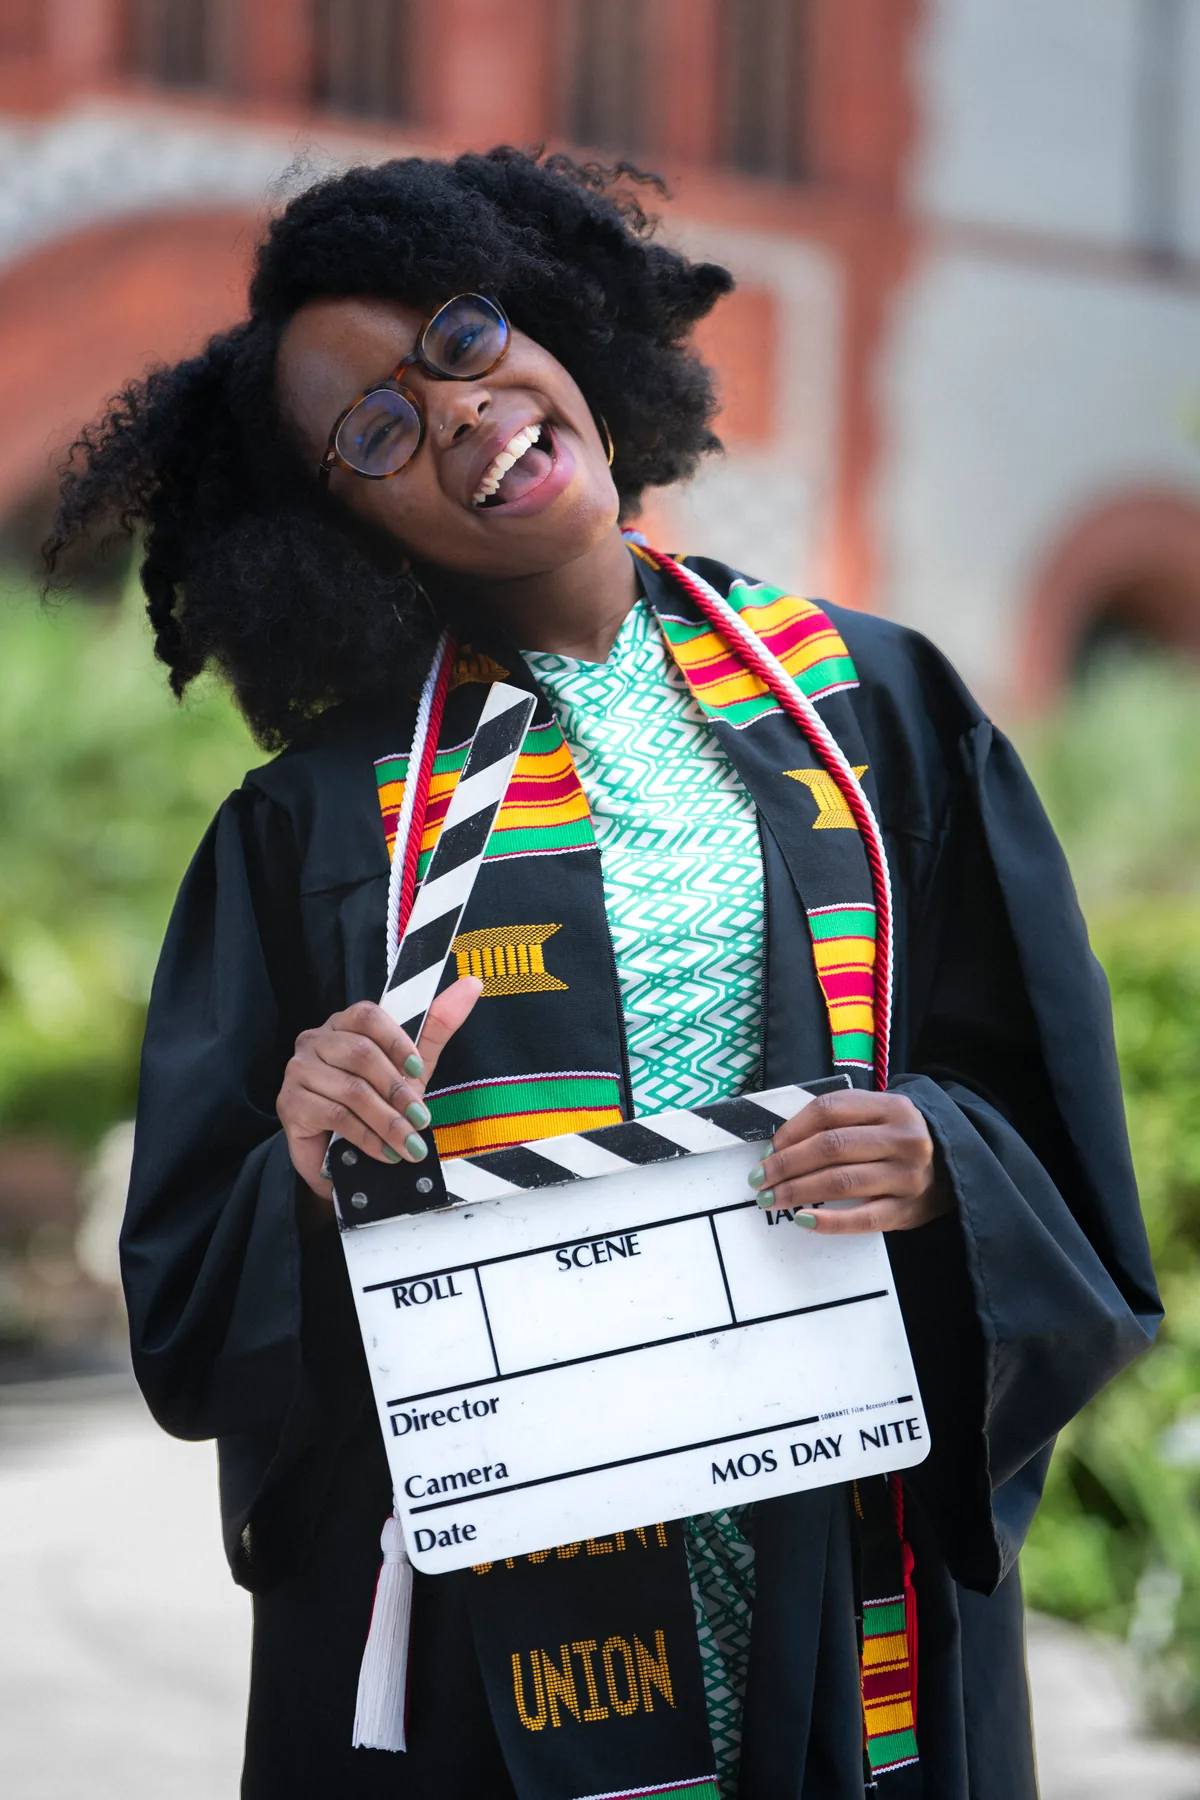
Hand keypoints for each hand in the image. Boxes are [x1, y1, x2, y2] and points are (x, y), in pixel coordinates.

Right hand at [278, 978, 482, 1199]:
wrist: (342, 1154)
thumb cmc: (378, 1103)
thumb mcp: (412, 1066)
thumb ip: (437, 1026)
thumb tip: (472, 984)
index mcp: (344, 1024)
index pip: (367, 1014)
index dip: (396, 1039)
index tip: (418, 1068)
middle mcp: (316, 1040)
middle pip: (361, 1054)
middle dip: (397, 1090)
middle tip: (421, 1119)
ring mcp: (298, 1071)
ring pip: (351, 1089)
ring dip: (387, 1120)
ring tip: (410, 1144)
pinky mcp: (290, 1104)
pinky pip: (335, 1116)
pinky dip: (367, 1136)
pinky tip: (386, 1152)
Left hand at [746, 1088, 949, 1233]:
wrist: (952, 1166)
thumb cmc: (898, 1140)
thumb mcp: (878, 1116)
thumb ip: (839, 1121)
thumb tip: (780, 1146)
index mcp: (891, 1107)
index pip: (829, 1110)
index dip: (792, 1129)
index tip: (769, 1148)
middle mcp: (902, 1138)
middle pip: (831, 1147)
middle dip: (786, 1164)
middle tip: (759, 1178)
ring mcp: (907, 1175)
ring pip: (841, 1181)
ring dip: (797, 1191)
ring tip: (771, 1198)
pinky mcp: (907, 1210)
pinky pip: (862, 1218)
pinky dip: (829, 1221)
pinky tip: (803, 1220)